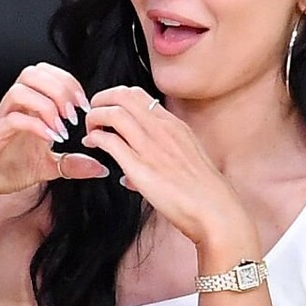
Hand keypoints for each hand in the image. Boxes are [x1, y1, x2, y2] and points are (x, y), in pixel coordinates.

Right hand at [0, 63, 106, 218]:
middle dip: (60, 88)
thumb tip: (99, 166)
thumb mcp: (47, 168)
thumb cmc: (3, 171)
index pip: (46, 74)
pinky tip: (49, 140)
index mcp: (26, 107)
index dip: (68, 82)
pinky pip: (12, 119)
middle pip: (33, 73)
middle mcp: (13, 107)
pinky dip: (35, 125)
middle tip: (75, 114)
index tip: (84, 106)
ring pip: (21, 89)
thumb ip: (72, 164)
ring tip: (62, 127)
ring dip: (48, 104)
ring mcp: (0, 119)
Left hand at [82, 88, 251, 248]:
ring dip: (94, 117)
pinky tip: (92, 145)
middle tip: (93, 114)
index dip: (116, 98)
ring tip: (90, 130)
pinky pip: (109, 140)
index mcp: (174, 125)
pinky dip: (95, 138)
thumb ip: (162, 158)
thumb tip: (132, 174)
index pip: (139, 95)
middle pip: (122, 95)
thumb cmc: (203, 193)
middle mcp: (162, 129)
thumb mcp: (187, 161)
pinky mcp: (140, 166)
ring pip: (113, 112)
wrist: (215, 210)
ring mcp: (151, 146)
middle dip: (101, 100)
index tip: (108, 111)